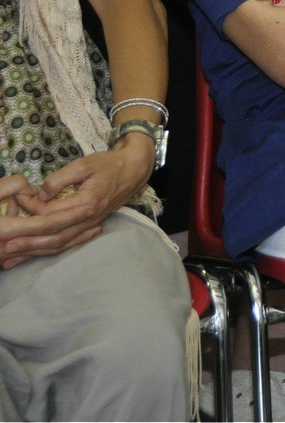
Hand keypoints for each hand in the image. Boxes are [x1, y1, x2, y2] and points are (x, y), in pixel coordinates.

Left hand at [0, 145, 149, 266]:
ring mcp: (90, 225)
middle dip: (28, 243)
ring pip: (60, 244)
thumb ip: (58, 180)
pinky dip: (48, 251)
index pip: (52, 213)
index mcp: (87, 202)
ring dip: (35, 252)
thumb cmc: (108, 164)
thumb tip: (39, 195)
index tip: (16, 199)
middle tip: (4, 246)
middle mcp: (88, 218)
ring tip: (11, 258)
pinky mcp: (89, 227)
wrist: (133, 170)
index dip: (30, 209)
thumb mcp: (82, 164)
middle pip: (54, 236)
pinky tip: (32, 255)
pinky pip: (67, 243)